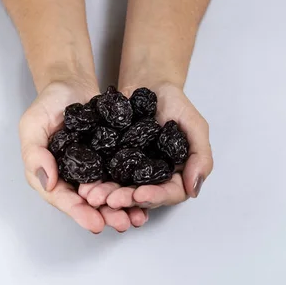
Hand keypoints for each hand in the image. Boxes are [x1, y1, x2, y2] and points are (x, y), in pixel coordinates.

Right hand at [19, 80, 148, 232]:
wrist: (71, 84)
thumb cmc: (47, 104)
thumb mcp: (32, 125)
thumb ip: (35, 154)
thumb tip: (48, 182)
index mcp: (50, 175)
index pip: (63, 199)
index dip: (78, 212)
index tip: (95, 223)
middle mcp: (73, 178)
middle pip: (89, 203)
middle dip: (106, 216)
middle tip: (123, 224)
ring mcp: (94, 170)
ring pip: (108, 194)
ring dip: (123, 208)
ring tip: (138, 218)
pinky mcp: (111, 160)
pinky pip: (123, 177)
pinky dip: (134, 188)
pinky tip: (147, 196)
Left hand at [82, 83, 212, 210]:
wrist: (148, 84)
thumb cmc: (175, 103)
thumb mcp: (194, 125)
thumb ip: (200, 155)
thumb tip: (194, 189)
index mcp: (176, 175)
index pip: (169, 193)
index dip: (156, 197)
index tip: (140, 195)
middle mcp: (152, 178)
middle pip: (141, 196)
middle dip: (126, 200)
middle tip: (111, 200)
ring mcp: (130, 172)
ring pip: (120, 190)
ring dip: (107, 195)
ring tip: (93, 196)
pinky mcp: (110, 162)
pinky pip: (102, 174)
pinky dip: (94, 181)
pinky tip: (85, 184)